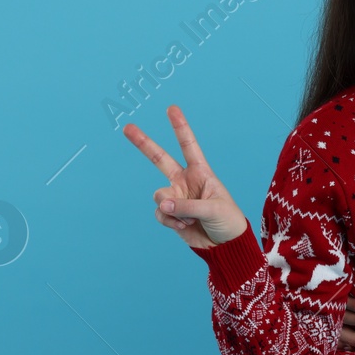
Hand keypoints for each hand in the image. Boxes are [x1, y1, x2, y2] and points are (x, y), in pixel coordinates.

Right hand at [123, 105, 250, 249]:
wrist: (225, 246)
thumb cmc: (228, 221)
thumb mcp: (214, 209)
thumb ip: (187, 205)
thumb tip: (163, 204)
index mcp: (201, 172)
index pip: (189, 146)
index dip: (180, 127)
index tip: (171, 109)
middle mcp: (186, 181)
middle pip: (160, 159)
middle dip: (144, 144)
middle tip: (127, 127)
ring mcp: (176, 197)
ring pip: (159, 196)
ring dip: (172, 208)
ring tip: (189, 218)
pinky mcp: (170, 214)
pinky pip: (160, 213)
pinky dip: (170, 221)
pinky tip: (184, 225)